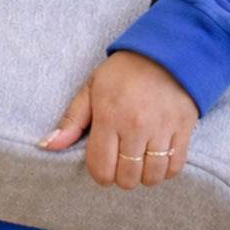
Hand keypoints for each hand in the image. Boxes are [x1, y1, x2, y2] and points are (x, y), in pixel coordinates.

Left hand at [39, 51, 198, 189]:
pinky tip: (158, 157)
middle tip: (122, 161)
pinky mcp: (183, 128)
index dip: (100, 173)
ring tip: (140, 160)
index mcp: (109, 116)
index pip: (101, 168)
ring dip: (144, 175)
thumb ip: (72, 120)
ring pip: (152, 177)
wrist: (165, 52)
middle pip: (127, 178)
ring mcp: (161, 128)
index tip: (103, 164)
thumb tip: (47, 145)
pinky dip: (166, 170)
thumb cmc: (124, 71)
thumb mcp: (91, 88)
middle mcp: (135, 126)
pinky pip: (174, 167)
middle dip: (121, 176)